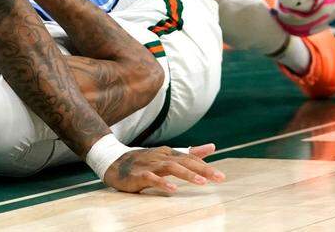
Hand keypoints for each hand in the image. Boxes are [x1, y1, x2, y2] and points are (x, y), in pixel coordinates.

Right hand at [103, 144, 224, 193]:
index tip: (220, 176)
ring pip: (171, 168)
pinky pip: (152, 178)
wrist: (114, 162)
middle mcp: (161, 156)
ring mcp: (150, 164)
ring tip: (202, 182)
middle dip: (203, 169)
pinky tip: (172, 189)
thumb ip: (191, 153)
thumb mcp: (169, 156)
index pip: (190, 159)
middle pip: (185, 161)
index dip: (205, 166)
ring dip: (187, 174)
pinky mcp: (139, 174)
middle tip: (219, 177)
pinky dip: (162, 183)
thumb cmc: (144, 161)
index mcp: (169, 153)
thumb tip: (212, 147)